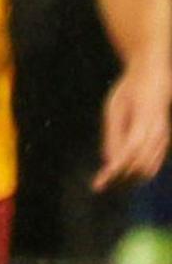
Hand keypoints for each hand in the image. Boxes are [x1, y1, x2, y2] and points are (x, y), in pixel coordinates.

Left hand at [99, 69, 169, 190]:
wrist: (155, 79)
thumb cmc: (129, 92)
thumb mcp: (115, 109)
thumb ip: (113, 135)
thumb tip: (110, 161)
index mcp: (145, 121)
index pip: (129, 152)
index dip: (116, 169)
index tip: (101, 181)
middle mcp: (159, 132)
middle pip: (139, 164)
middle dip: (120, 178)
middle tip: (99, 185)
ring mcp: (164, 138)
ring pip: (149, 167)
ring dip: (129, 178)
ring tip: (107, 183)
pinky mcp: (164, 142)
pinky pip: (154, 163)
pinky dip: (138, 173)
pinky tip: (122, 176)